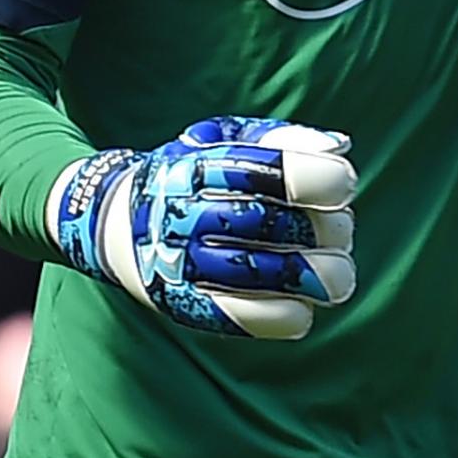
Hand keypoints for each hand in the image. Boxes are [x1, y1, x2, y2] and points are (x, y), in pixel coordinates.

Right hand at [49, 117, 357, 339]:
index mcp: (199, 166)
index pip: (269, 170)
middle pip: (271, 223)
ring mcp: (179, 263)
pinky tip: (304, 308)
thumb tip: (339, 148)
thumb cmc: (195, 174)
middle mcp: (184, 214)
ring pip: (262, 274)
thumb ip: (283, 138)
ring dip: (316, 276)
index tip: (343, 184)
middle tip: (340, 229)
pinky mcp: (182, 305)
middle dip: (325, 228)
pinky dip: (284, 316)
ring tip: (338, 274)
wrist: (115, 221)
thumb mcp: (226, 139)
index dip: (319, 178)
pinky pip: (242, 318)